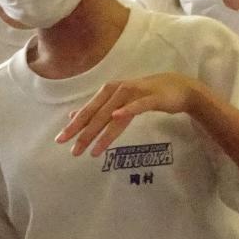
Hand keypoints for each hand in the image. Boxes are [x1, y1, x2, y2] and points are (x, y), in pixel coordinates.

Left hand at [56, 74, 209, 157]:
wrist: (178, 87)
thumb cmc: (146, 95)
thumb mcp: (118, 100)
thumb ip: (97, 108)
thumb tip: (73, 116)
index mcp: (108, 91)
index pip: (88, 111)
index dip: (74, 125)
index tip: (60, 140)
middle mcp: (118, 90)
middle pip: (97, 114)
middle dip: (83, 133)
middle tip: (73, 151)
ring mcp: (134, 93)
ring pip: (113, 114)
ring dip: (101, 132)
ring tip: (91, 149)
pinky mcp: (151, 97)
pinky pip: (137, 106)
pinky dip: (126, 110)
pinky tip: (116, 118)